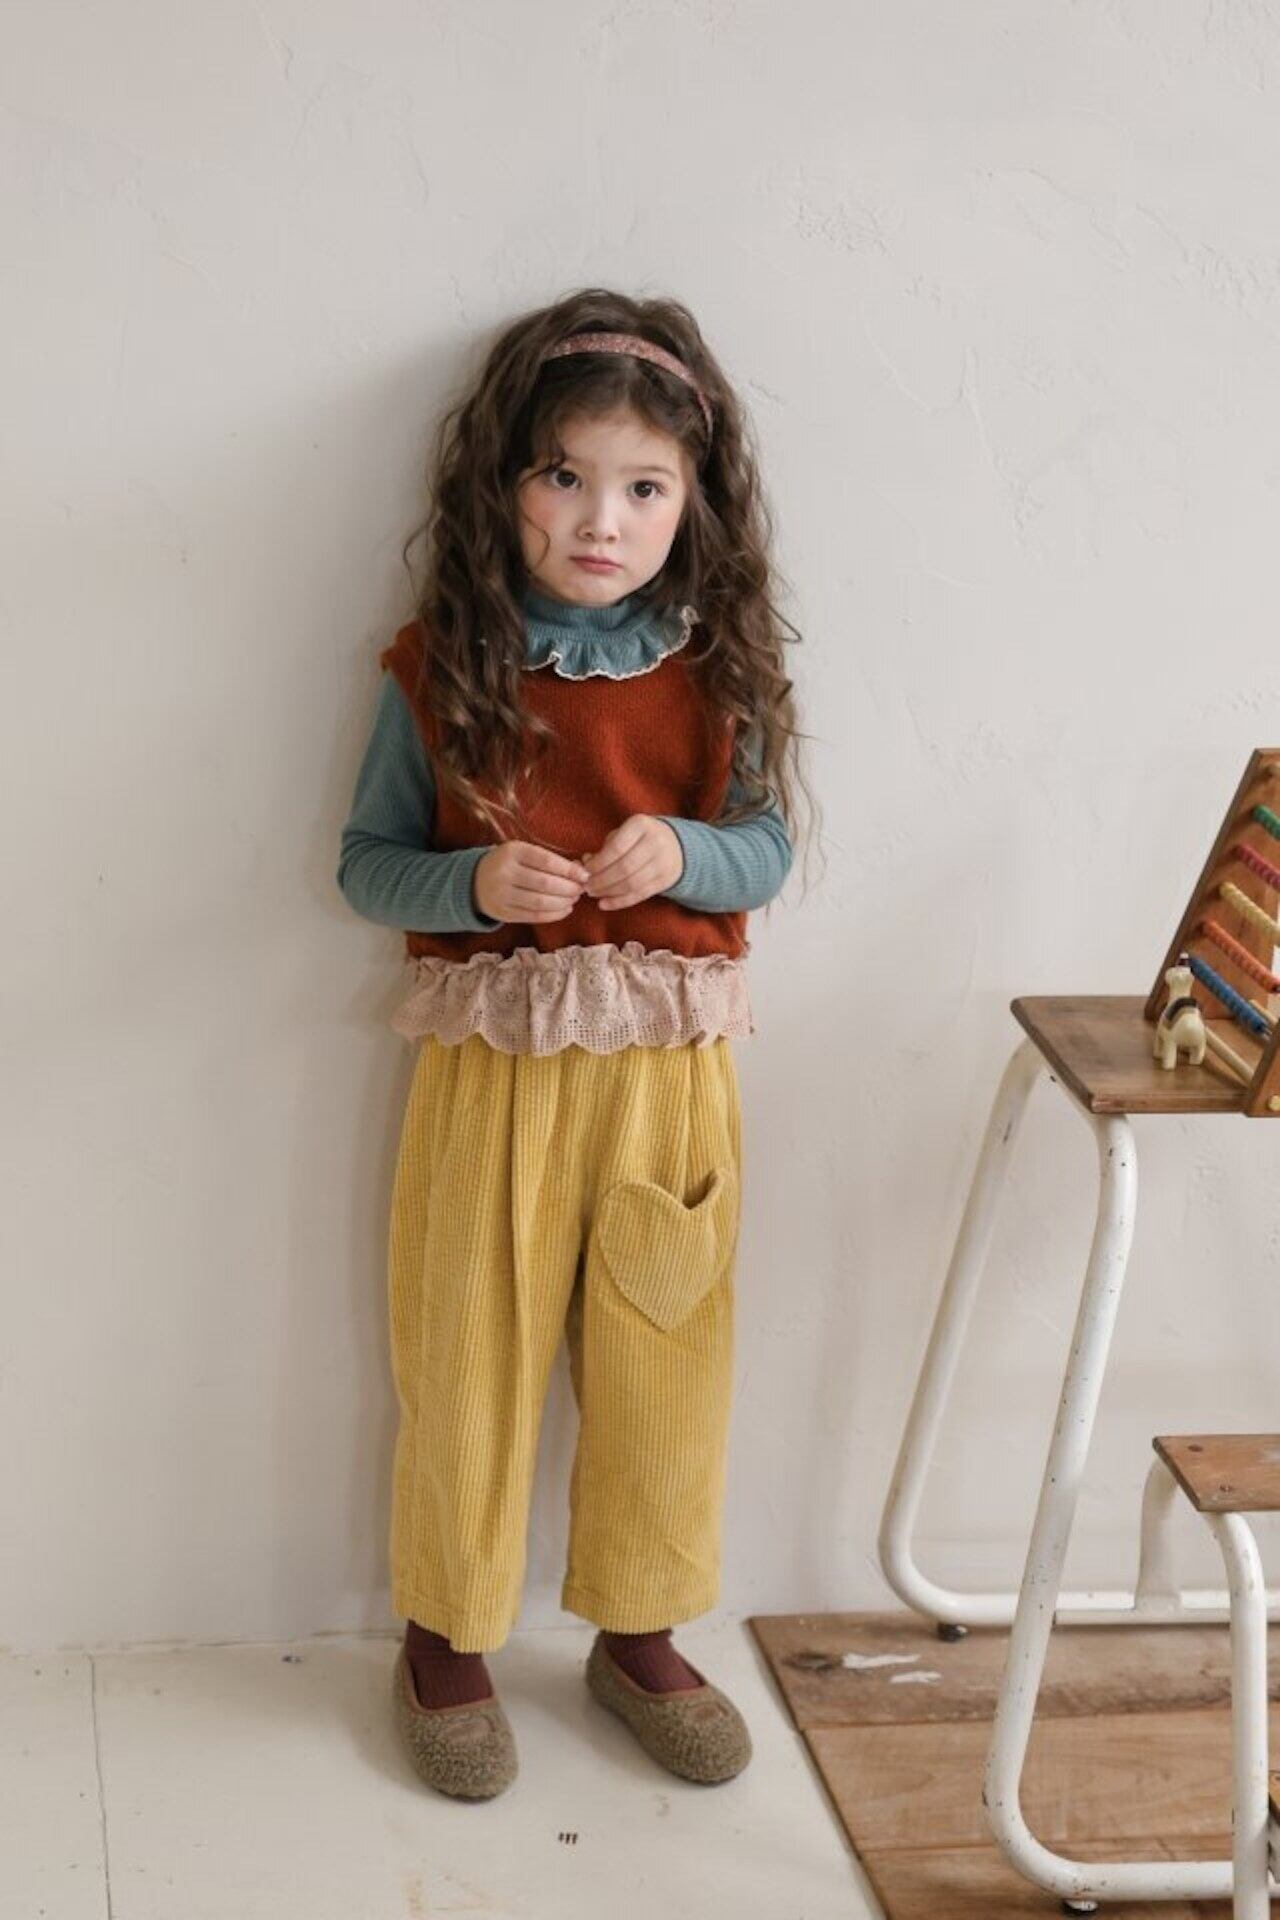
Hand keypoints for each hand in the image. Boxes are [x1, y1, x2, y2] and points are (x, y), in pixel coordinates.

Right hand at [474, 842, 589, 922]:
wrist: (473, 882)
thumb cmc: (507, 864)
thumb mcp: (521, 852)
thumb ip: (547, 859)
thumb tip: (579, 870)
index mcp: (512, 851)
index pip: (546, 861)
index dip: (569, 870)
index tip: (584, 875)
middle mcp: (505, 873)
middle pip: (545, 884)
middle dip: (569, 888)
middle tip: (581, 889)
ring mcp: (502, 895)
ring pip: (540, 902)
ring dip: (563, 903)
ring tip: (574, 899)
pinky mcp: (503, 913)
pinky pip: (534, 916)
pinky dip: (554, 915)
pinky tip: (565, 910)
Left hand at [580, 815, 683, 909]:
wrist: (676, 846)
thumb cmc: (640, 838)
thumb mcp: (624, 833)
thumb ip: (604, 848)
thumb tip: (584, 864)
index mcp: (641, 825)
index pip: (616, 848)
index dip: (598, 863)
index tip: (584, 872)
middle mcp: (655, 843)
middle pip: (624, 868)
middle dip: (601, 880)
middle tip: (586, 887)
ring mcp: (662, 863)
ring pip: (631, 884)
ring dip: (608, 892)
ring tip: (593, 893)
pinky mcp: (665, 880)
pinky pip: (639, 895)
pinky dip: (619, 902)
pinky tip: (604, 904)